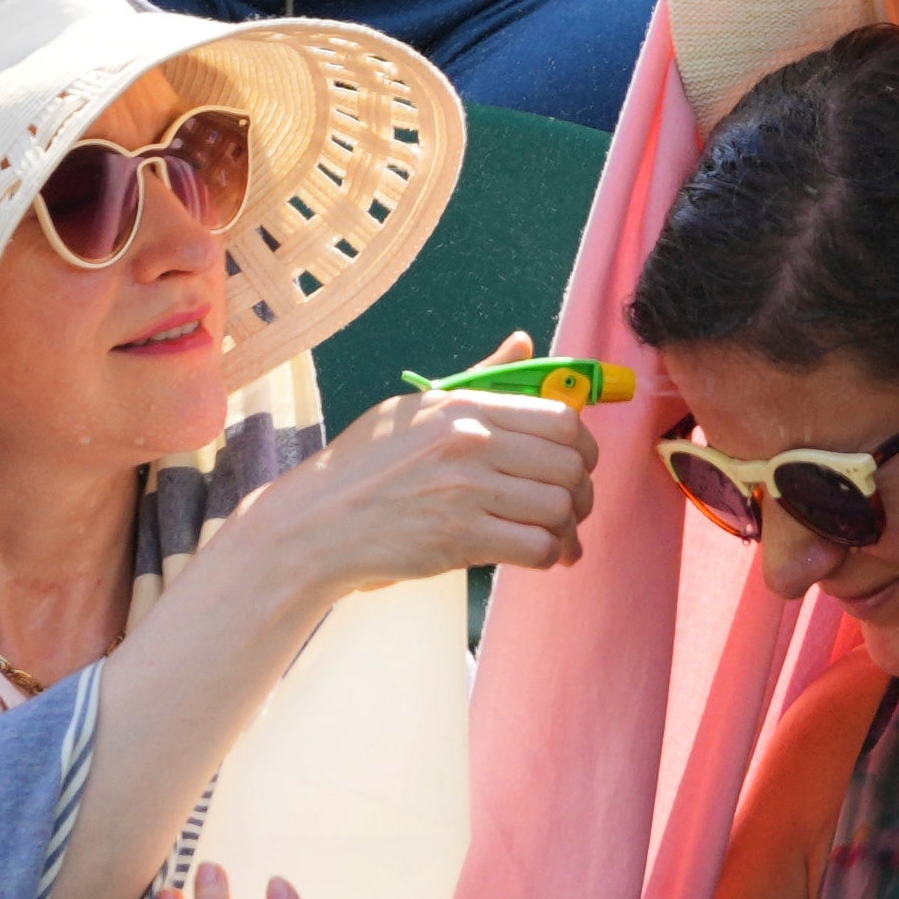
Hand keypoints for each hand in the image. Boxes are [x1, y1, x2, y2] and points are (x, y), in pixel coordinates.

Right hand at [254, 384, 597, 592]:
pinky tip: (541, 556)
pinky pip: (536, 547)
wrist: (315, 524)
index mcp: (464, 406)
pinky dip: (549, 555)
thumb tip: (524, 342)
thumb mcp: (415, 408)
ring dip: (568, 529)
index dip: (584, 445)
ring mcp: (466, 492)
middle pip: (570, 464)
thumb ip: (480, 378)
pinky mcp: (459, 539)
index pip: (560, 418)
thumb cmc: (362, 466)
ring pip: (560, 508)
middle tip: (572, 508)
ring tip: (560, 539)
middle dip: (582, 491)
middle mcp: (470, 443)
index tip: (579, 464)